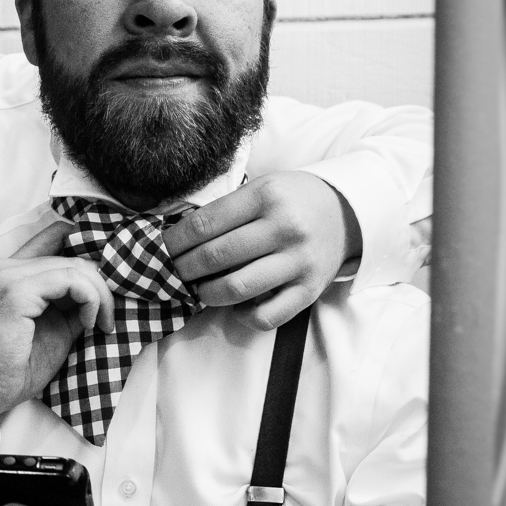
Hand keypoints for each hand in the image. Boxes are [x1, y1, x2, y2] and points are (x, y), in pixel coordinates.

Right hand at [0, 223, 113, 423]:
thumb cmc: (14, 364)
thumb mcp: (54, 325)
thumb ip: (73, 302)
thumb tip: (105, 291)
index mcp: (14, 270)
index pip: (57, 234)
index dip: (87, 249)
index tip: (104, 285)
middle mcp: (8, 265)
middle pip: (73, 255)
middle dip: (101, 285)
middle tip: (107, 318)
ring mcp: (10, 275)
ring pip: (75, 266)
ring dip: (99, 295)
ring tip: (100, 324)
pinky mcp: (16, 291)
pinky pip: (70, 280)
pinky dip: (90, 299)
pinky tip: (89, 323)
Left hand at [164, 171, 361, 329]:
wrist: (346, 212)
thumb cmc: (290, 200)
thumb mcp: (260, 189)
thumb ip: (224, 211)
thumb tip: (176, 241)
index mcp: (265, 197)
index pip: (204, 224)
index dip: (173, 242)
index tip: (159, 250)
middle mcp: (284, 228)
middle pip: (215, 256)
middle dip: (183, 268)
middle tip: (171, 272)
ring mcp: (299, 261)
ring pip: (236, 288)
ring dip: (206, 293)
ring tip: (198, 289)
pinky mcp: (310, 290)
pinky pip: (267, 316)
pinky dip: (243, 316)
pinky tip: (236, 306)